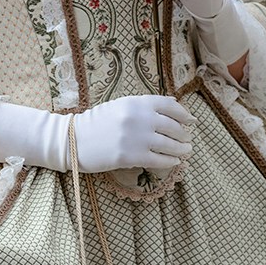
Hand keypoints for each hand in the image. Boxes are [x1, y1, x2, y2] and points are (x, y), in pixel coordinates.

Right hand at [0, 95, 195, 173]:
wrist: (73, 139)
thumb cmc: (97, 122)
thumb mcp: (120, 106)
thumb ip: (143, 106)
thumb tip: (174, 108)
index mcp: (137, 102)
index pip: (170, 106)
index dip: (184, 114)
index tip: (191, 121)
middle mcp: (139, 117)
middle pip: (173, 126)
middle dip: (184, 134)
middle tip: (188, 140)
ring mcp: (136, 138)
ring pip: (169, 145)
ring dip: (181, 149)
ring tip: (186, 152)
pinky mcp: (130, 156)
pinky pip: (158, 160)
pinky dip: (170, 161)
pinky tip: (174, 162)